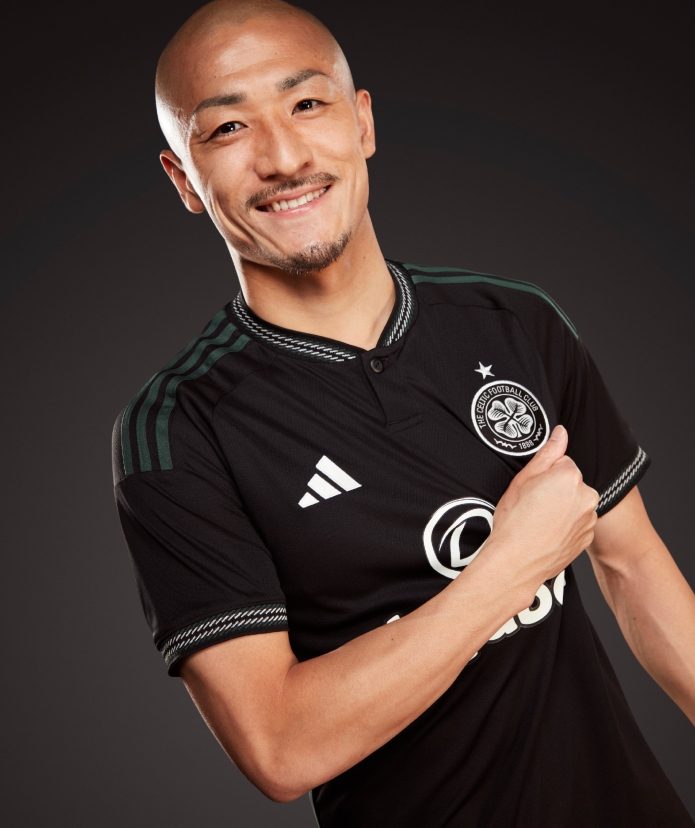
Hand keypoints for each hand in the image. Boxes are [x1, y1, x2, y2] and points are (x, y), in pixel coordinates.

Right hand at [478, 425, 598, 606]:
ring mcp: (589, 519)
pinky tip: (547, 533)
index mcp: (570, 476)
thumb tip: (561, 433)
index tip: (531, 489)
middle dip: (555, 490)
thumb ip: (547, 453)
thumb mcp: (522, 480)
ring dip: (561, 508)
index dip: (543, 475)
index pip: (561, 462)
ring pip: (575, 502)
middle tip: (533, 505)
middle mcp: (586, 496)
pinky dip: (565, 526)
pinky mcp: (587, 537)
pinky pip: (577, 522)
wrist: (516, 563)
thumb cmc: (514, 522)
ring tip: (539, 522)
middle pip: (571, 482)